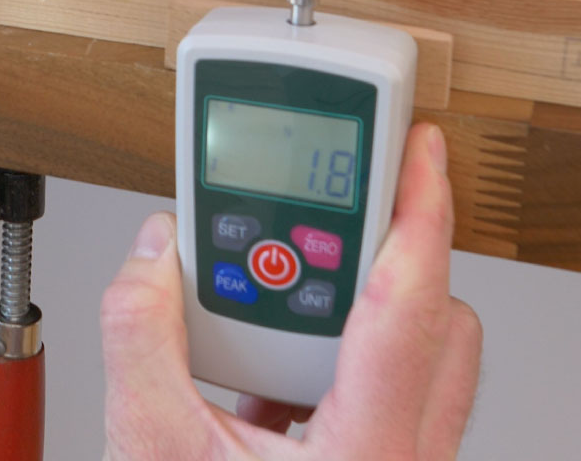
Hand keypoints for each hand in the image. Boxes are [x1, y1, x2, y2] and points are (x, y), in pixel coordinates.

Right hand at [101, 123, 480, 459]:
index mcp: (368, 454)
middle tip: (323, 217)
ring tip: (271, 308)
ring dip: (351, 322)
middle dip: (381, 262)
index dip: (420, 214)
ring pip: (417, 365)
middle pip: (437, 326)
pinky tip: (260, 378)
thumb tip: (152, 257)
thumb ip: (143, 339)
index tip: (419, 150)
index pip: (412, 305)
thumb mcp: (152, 450)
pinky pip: (377, 400)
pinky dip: (326, 370)